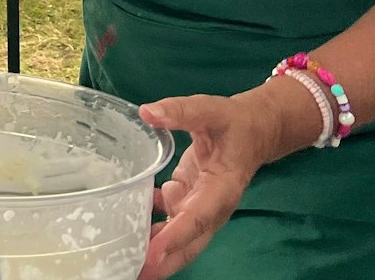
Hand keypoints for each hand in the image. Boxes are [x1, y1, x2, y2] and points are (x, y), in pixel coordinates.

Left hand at [136, 94, 281, 278]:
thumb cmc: (232, 122)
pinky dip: (148, 226)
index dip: (175, 237)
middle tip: (133, 272)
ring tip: (123, 259)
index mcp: (221, 188)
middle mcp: (211, 205)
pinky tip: (121, 226)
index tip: (152, 254)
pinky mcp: (187, 200)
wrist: (252, 129)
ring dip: (154, 249)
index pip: (196, 218)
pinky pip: (168, 221)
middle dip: (164, 261)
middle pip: (189, 242)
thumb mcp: (210, 110)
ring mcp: (198, 205)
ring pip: (178, 237)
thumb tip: (148, 112)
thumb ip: (181, 112)